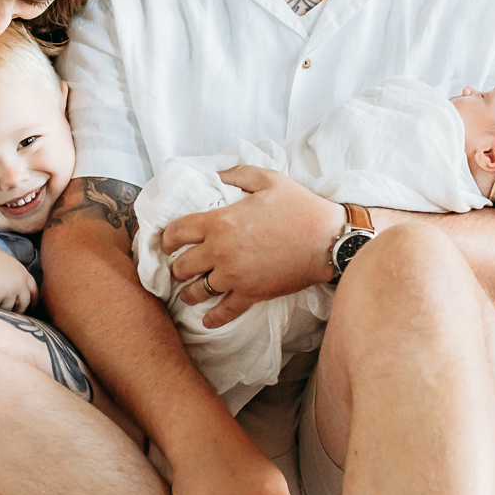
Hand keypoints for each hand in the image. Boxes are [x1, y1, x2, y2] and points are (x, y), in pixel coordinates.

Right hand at [0, 246, 37, 312]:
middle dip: (19, 310)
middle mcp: (19, 283)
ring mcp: (9, 291)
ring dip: (0, 307)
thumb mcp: (5, 263)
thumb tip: (17, 289)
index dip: (34, 301)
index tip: (33, 309)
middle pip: (23, 303)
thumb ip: (14, 275)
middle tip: (13, 314)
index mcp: (23, 273)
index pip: (34, 291)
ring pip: (8, 308)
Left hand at [161, 166, 344, 327]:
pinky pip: (224, 312)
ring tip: (188, 292)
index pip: (176, 232)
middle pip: (181, 266)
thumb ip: (238, 174)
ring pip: (196, 292)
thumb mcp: (268, 179)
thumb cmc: (300, 208)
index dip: (166, 238)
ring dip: (188, 292)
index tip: (168, 243)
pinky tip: (207, 320)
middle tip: (180, 267)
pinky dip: (213, 318)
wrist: (329, 240)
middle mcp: (221, 251)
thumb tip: (218, 174)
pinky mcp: (251, 294)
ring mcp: (234, 276)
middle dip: (177, 266)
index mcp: (220, 222)